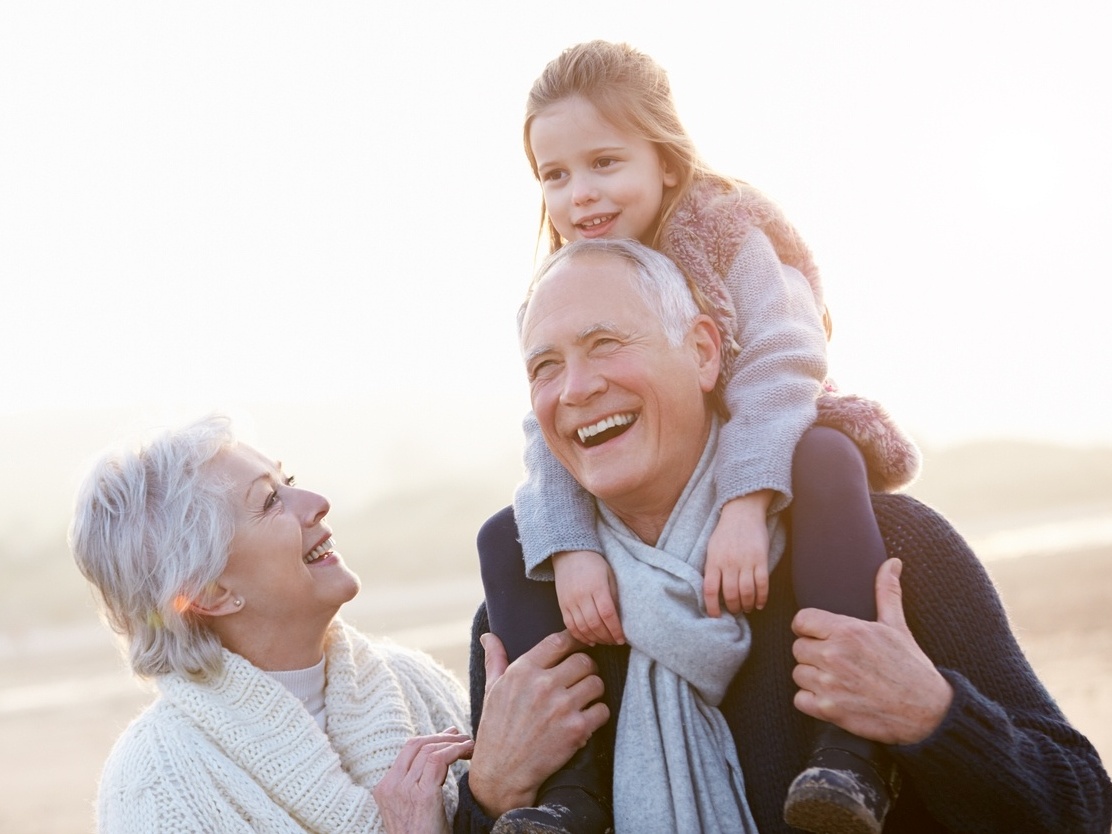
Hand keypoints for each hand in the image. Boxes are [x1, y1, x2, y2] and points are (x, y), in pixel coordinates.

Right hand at [373, 727, 473, 833]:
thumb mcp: (413, 808)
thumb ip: (419, 783)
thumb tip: (438, 755)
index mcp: (385, 789)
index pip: (407, 751)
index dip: (430, 738)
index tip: (449, 737)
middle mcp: (391, 786)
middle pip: (416, 744)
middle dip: (441, 736)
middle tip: (461, 736)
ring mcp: (404, 790)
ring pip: (429, 749)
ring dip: (453, 743)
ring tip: (470, 746)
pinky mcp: (422, 795)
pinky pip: (439, 760)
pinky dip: (456, 751)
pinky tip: (467, 753)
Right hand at [468, 630, 609, 816]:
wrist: (502, 774)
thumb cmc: (496, 729)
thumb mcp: (491, 690)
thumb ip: (495, 659)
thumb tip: (488, 635)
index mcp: (523, 671)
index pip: (559, 641)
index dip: (574, 641)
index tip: (578, 647)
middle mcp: (543, 685)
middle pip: (584, 660)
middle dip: (586, 669)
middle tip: (581, 679)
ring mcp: (561, 707)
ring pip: (597, 683)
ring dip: (594, 691)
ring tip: (584, 700)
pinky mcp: (576, 730)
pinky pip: (602, 710)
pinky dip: (597, 715)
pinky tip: (585, 720)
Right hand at [553, 550, 624, 644]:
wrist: (570, 553)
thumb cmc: (594, 563)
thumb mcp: (610, 575)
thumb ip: (614, 596)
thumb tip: (619, 618)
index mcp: (597, 587)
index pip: (608, 614)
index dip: (615, 630)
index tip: (622, 639)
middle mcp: (582, 596)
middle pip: (595, 624)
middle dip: (607, 637)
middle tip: (615, 642)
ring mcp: (570, 601)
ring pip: (582, 627)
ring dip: (595, 639)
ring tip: (605, 641)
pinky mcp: (562, 605)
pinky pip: (570, 626)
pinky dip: (580, 636)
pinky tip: (590, 640)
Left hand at [704, 492, 771, 615]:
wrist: (742, 512)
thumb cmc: (725, 532)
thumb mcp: (711, 548)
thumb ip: (712, 568)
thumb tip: (712, 592)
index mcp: (714, 561)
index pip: (709, 590)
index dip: (712, 607)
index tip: (715, 616)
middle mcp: (729, 563)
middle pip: (730, 594)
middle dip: (733, 607)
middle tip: (735, 611)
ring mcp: (746, 561)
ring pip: (747, 592)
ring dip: (747, 604)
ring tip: (747, 608)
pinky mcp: (761, 559)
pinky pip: (762, 584)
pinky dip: (762, 597)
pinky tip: (760, 604)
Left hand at [791, 558, 953, 744]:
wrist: (928, 712)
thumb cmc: (911, 667)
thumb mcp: (897, 626)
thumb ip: (886, 592)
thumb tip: (892, 562)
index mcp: (848, 631)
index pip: (801, 620)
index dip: (810, 628)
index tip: (823, 636)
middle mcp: (834, 656)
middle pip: (798, 648)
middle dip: (814, 653)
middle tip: (836, 660)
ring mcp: (830, 684)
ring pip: (798, 674)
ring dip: (813, 677)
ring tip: (837, 679)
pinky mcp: (829, 710)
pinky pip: (800, 700)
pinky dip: (811, 701)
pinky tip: (832, 697)